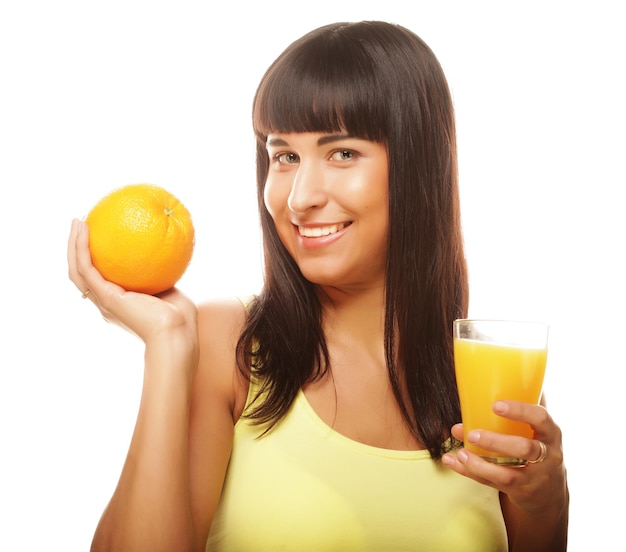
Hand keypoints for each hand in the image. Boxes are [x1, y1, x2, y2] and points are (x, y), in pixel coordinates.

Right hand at [67, 219, 196, 345]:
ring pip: (78, 270)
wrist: (176, 334)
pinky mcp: (105, 297)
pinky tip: (84, 229)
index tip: (98, 237)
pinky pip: (86, 268)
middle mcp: (106, 303)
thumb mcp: (169, 289)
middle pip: (82, 274)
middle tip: (81, 225)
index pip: (99, 279)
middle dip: (78, 249)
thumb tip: (166, 252)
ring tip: (77, 222)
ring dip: (74, 245)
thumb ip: (162, 273)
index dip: (94, 259)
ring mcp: (104, 301)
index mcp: (119, 302)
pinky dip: (81, 247)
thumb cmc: (180, 317)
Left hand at [442, 400, 566, 516]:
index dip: (519, 411)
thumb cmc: (537, 445)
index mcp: (550, 433)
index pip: (541, 418)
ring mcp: (534, 478)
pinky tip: (452, 461)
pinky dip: (470, 472)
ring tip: (460, 452)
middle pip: (524, 449)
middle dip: (496, 442)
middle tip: (471, 434)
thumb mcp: (537, 428)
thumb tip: (490, 379)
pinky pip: (492, 484)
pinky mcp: (519, 491)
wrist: (549, 490)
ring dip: (480, 464)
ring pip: (507, 474)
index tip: (495, 405)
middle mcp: (547, 456)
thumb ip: (519, 407)